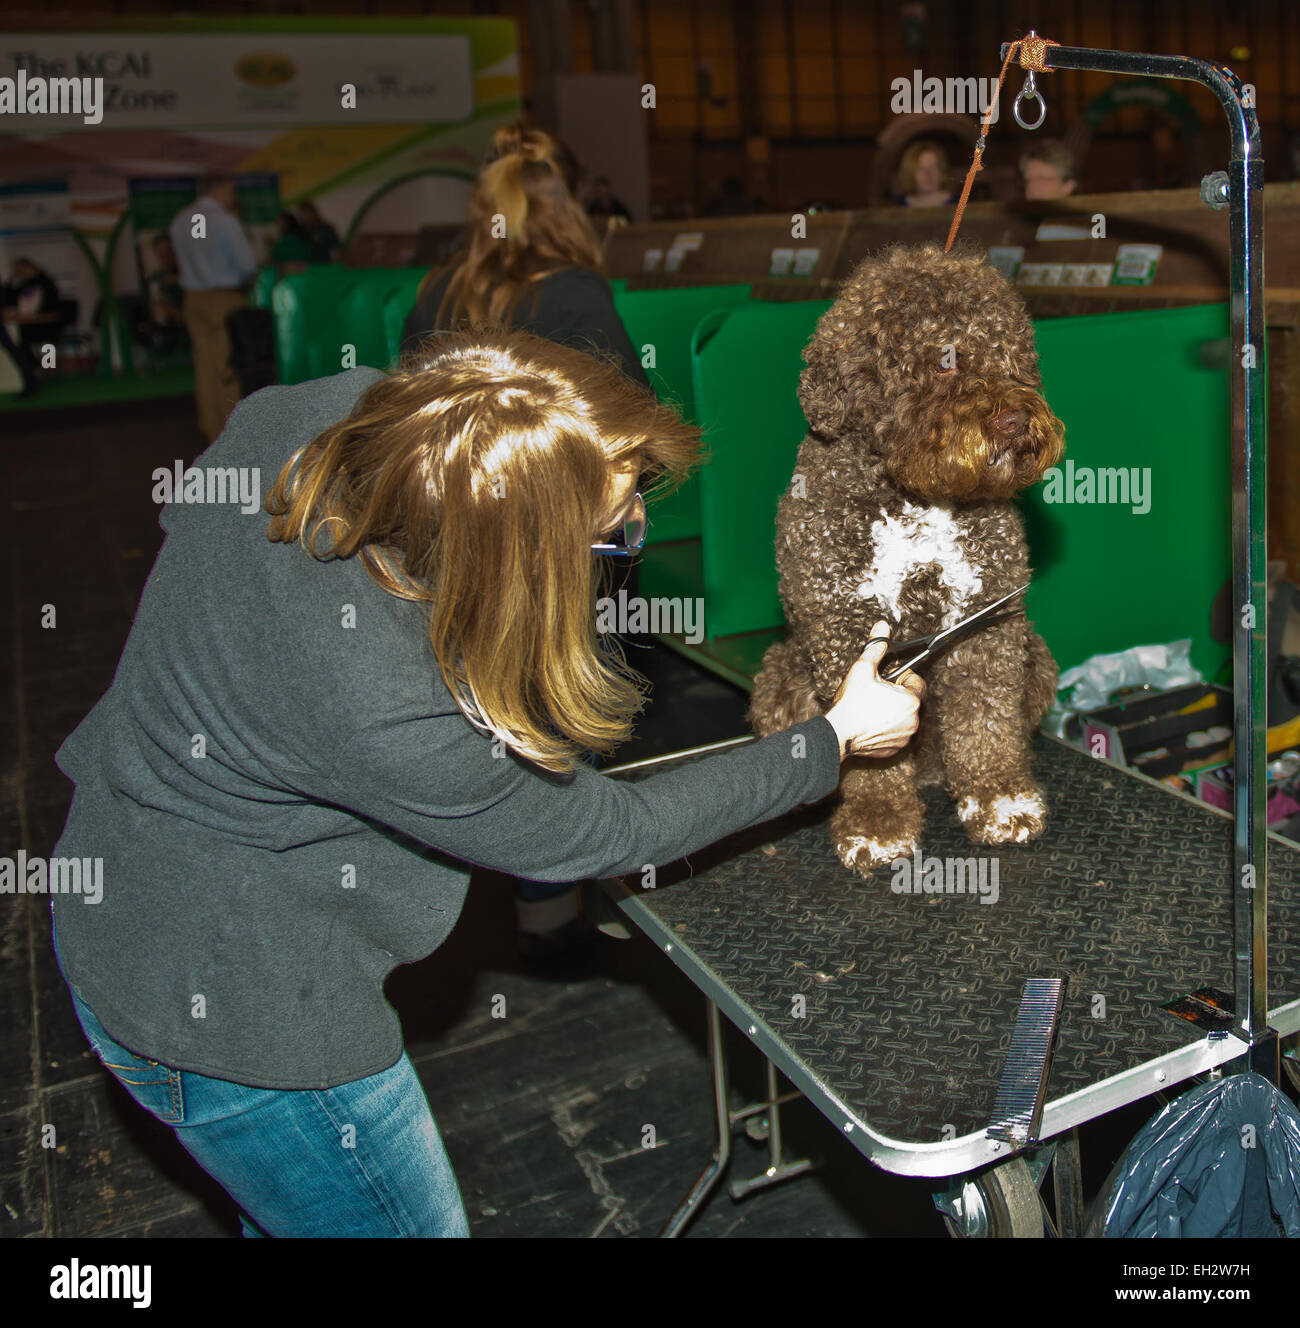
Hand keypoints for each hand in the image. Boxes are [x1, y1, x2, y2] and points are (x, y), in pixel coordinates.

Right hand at [823, 621, 924, 760]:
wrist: (838, 733)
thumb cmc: (851, 702)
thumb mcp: (863, 669)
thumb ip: (876, 647)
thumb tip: (883, 627)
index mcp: (911, 700)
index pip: (917, 681)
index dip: (901, 676)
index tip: (886, 678)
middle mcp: (913, 720)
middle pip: (910, 700)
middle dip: (896, 694)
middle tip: (876, 693)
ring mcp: (904, 737)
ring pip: (903, 718)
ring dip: (892, 711)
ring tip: (872, 708)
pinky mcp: (894, 750)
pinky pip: (896, 734)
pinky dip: (887, 729)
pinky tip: (870, 723)